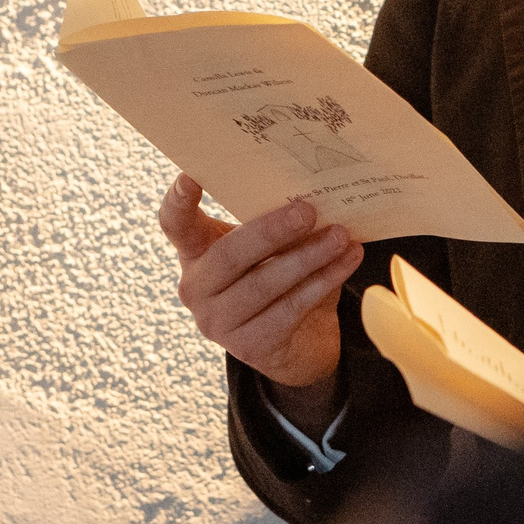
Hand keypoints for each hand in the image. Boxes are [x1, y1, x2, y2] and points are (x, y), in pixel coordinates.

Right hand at [160, 175, 362, 408]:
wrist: (299, 344)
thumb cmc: (282, 279)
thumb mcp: (273, 248)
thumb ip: (279, 224)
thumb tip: (316, 194)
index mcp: (196, 252)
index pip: (175, 224)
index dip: (178, 201)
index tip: (190, 176)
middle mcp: (197, 288)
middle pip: (228, 255)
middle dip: (270, 231)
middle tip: (308, 211)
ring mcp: (218, 321)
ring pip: (263, 284)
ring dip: (307, 257)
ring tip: (341, 236)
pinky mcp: (249, 346)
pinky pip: (289, 308)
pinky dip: (323, 281)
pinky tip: (348, 260)